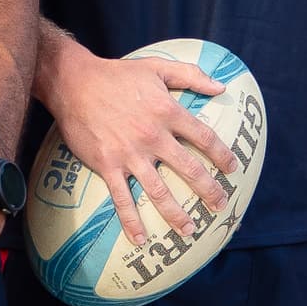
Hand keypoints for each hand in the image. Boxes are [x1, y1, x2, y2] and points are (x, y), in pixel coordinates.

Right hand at [39, 43, 234, 242]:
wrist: (74, 82)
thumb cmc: (117, 74)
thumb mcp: (157, 66)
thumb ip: (191, 75)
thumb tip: (221, 86)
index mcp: (168, 112)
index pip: (204, 137)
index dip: (222, 154)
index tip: (232, 168)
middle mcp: (153, 136)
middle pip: (189, 169)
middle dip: (209, 190)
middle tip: (221, 205)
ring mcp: (130, 154)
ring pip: (159, 191)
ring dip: (176, 214)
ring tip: (189, 230)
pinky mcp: (107, 165)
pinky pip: (121, 199)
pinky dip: (131, 221)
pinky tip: (141, 239)